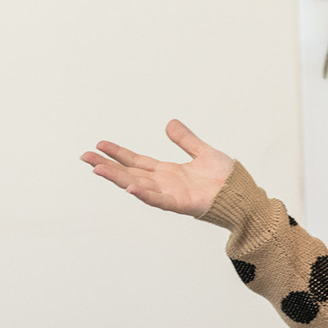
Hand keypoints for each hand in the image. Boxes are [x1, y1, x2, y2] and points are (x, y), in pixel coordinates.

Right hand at [82, 120, 235, 217]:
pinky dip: (144, 194)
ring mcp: (171, 195)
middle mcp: (164, 184)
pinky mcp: (182, 204)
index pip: (136, 161)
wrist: (242, 195)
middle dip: (107, 165)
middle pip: (129, 173)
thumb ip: (186, 139)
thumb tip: (169, 123)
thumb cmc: (226, 179)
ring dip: (118, 178)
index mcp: (167, 172)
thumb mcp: (203, 152)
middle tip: (85, 157)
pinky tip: (130, 187)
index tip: (100, 145)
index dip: (118, 153)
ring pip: (138, 185)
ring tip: (98, 170)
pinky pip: (159, 200)